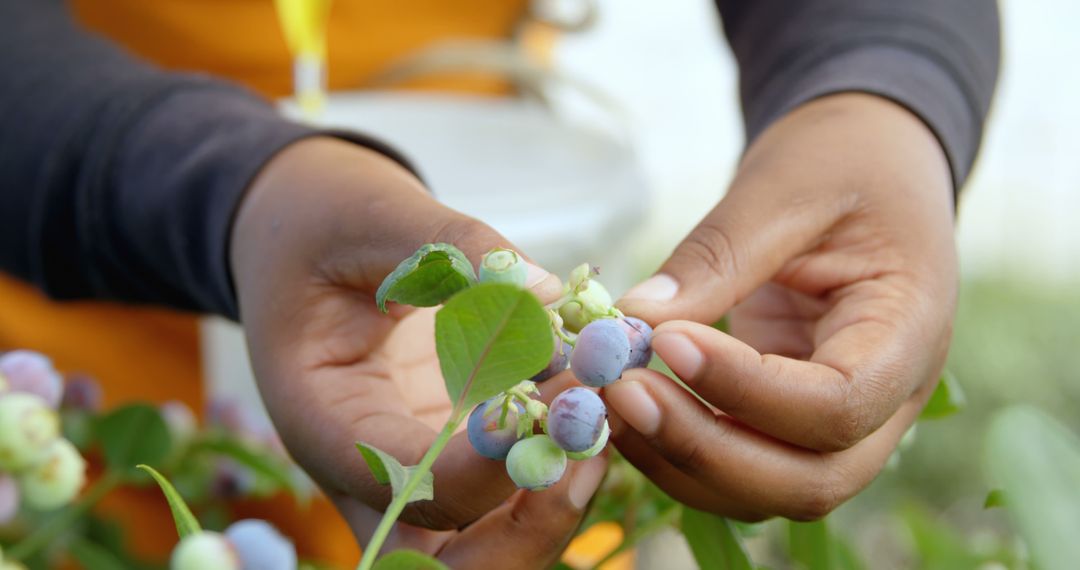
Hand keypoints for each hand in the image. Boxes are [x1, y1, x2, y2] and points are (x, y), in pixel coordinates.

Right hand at [229, 137, 606, 563]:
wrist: (306, 234)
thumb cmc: (324, 220)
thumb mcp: (372, 213)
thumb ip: (455, 245)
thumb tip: (549, 292)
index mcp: (324, 421)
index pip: (405, 487)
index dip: (484, 466)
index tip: (551, 400)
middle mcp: (370, 470)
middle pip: (448, 563)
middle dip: (530, 524)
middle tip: (591, 446)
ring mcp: (418, 470)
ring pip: (490, 545)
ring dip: (560, 498)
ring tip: (610, 412)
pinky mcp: (457, 451)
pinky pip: (514, 495)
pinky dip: (565, 463)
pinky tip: (600, 398)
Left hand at [605, 93, 956, 519]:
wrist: (867, 161)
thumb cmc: (840, 160)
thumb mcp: (784, 187)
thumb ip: (718, 255)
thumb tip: (633, 318)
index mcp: (909, 330)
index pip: (839, 403)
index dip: (746, 390)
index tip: (667, 342)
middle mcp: (890, 396)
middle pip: (812, 478)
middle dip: (707, 447)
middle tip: (622, 393)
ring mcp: (845, 418)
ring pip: (773, 490)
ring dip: (685, 463)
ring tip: (611, 405)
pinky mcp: (793, 416)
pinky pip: (746, 464)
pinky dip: (683, 454)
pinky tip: (629, 414)